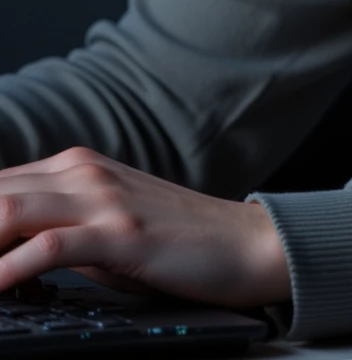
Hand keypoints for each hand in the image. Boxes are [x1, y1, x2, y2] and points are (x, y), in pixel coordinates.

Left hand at [0, 146, 290, 309]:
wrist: (243, 242)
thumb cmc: (175, 242)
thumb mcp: (104, 228)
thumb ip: (55, 228)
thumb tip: (2, 256)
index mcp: (75, 167)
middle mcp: (82, 172)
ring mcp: (102, 199)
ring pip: (9, 211)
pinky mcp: (120, 233)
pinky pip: (49, 246)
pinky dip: (9, 269)